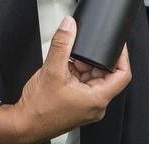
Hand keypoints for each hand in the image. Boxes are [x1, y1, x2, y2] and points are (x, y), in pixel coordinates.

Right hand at [0, 16, 129, 143]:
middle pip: (106, 74)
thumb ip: (62, 43)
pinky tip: (64, 68)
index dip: (122, 56)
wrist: (24, 123)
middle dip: (94, 59)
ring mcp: (87, 105)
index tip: (118, 44)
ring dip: (83, 65)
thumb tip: (69, 25)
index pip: (123, 75)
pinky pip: (83, 84)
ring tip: (68, 59)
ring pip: (93, 78)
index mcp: (97, 98)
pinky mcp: (78, 104)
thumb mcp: (51, 69)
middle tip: (82, 49)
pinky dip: (76, 72)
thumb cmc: (39, 108)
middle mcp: (96, 105)